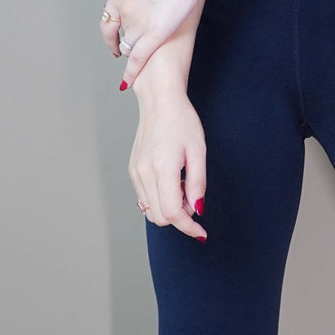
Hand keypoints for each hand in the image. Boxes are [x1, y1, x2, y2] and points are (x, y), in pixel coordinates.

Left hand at [100, 0, 207, 89]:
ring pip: (130, 48)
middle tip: (130, 52)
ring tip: (142, 62)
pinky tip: (127, 82)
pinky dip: (130, 73)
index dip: (112, 33)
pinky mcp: (153, 36)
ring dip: (134, 54)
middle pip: (120, 35)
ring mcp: (137, 24)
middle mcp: (124, 10)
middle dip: (124, 45)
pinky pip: (137, 61)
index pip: (109, 20)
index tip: (116, 41)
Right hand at [130, 77, 207, 237]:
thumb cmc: (182, 121)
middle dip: (181, 217)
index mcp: (163, 168)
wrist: (159, 101)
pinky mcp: (133, 170)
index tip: (201, 233)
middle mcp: (145, 173)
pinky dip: (160, 200)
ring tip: (183, 186)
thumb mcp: (199, 151)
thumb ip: (198, 183)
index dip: (188, 227)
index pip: (173, 213)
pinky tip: (172, 182)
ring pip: (151, 211)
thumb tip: (197, 210)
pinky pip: (145, 199)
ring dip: (170, 209)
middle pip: (161, 217)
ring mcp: (136, 173)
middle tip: (194, 197)